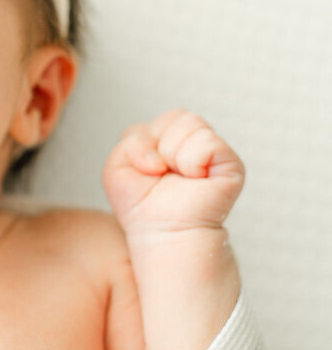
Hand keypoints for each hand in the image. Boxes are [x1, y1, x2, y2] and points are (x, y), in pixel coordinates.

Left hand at [101, 108, 244, 239]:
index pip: (156, 121)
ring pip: (190, 122)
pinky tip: (195, 180)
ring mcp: (213, 151)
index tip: (147, 172)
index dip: (142, 146)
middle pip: (175, 115)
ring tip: (179, 178)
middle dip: (159, 147)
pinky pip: (207, 141)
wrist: (163, 234)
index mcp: (168, 138)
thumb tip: (161, 153)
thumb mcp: (118, 167)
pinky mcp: (231, 163)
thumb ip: (130, 141)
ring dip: (174, 155)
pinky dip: (193, 162)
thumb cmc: (142, 205)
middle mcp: (193, 142)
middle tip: (163, 175)